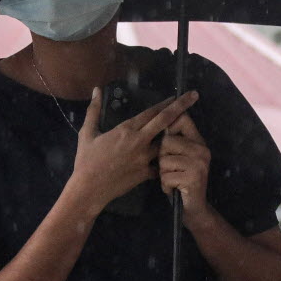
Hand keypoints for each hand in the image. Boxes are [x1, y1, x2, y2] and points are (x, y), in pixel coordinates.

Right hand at [68, 89, 199, 212]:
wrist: (89, 189)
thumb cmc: (86, 160)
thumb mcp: (87, 133)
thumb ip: (93, 110)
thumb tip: (95, 90)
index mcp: (126, 129)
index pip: (151, 112)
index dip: (165, 102)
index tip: (176, 95)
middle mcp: (140, 141)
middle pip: (165, 121)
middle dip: (181, 107)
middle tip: (194, 96)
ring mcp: (145, 158)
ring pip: (167, 144)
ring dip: (175, 136)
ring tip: (184, 131)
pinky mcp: (146, 174)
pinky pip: (160, 165)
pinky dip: (165, 162)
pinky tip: (171, 160)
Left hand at [160, 111, 211, 220]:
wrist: (193, 209)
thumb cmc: (180, 181)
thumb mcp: (179, 158)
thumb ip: (173, 142)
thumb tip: (160, 122)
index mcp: (198, 141)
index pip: (182, 119)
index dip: (168, 124)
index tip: (166, 137)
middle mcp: (202, 149)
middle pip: (167, 141)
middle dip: (162, 157)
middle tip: (170, 169)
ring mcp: (199, 164)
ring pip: (164, 159)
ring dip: (163, 173)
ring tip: (172, 180)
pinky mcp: (194, 178)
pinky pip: (166, 176)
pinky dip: (165, 185)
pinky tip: (173, 188)